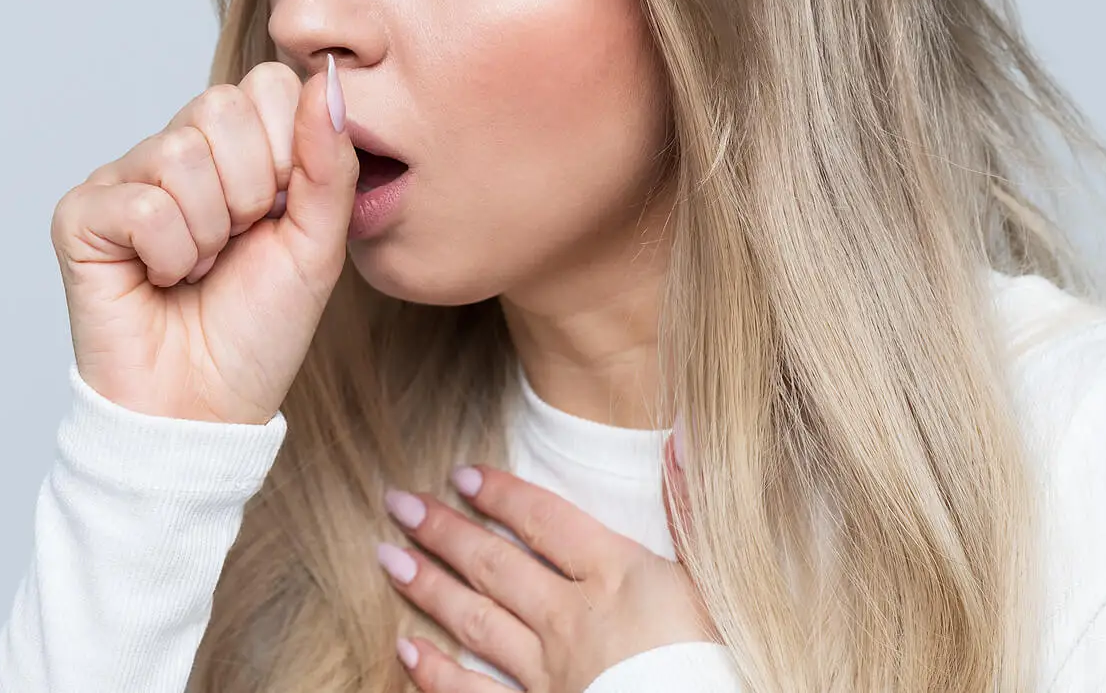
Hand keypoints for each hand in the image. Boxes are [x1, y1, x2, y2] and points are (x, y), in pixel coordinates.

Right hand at [49, 56, 357, 424]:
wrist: (204, 408)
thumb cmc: (258, 330)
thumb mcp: (318, 244)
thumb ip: (328, 161)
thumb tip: (330, 80)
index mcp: (235, 148)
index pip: (268, 83)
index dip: (288, 150)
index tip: (281, 214)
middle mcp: (174, 151)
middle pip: (221, 106)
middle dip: (251, 193)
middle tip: (235, 246)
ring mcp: (122, 179)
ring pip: (181, 156)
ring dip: (209, 234)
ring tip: (198, 268)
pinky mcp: (81, 216)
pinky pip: (143, 204)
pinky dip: (169, 256)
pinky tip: (160, 281)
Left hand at [376, 427, 718, 690]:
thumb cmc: (718, 661)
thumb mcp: (718, 579)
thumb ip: (692, 508)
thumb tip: (683, 436)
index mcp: (615, 576)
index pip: (545, 521)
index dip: (502, 495)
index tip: (463, 475)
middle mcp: (571, 617)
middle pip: (495, 565)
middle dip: (443, 531)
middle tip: (397, 503)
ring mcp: (550, 672)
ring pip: (475, 621)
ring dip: (428, 587)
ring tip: (387, 557)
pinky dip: (435, 674)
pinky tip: (406, 651)